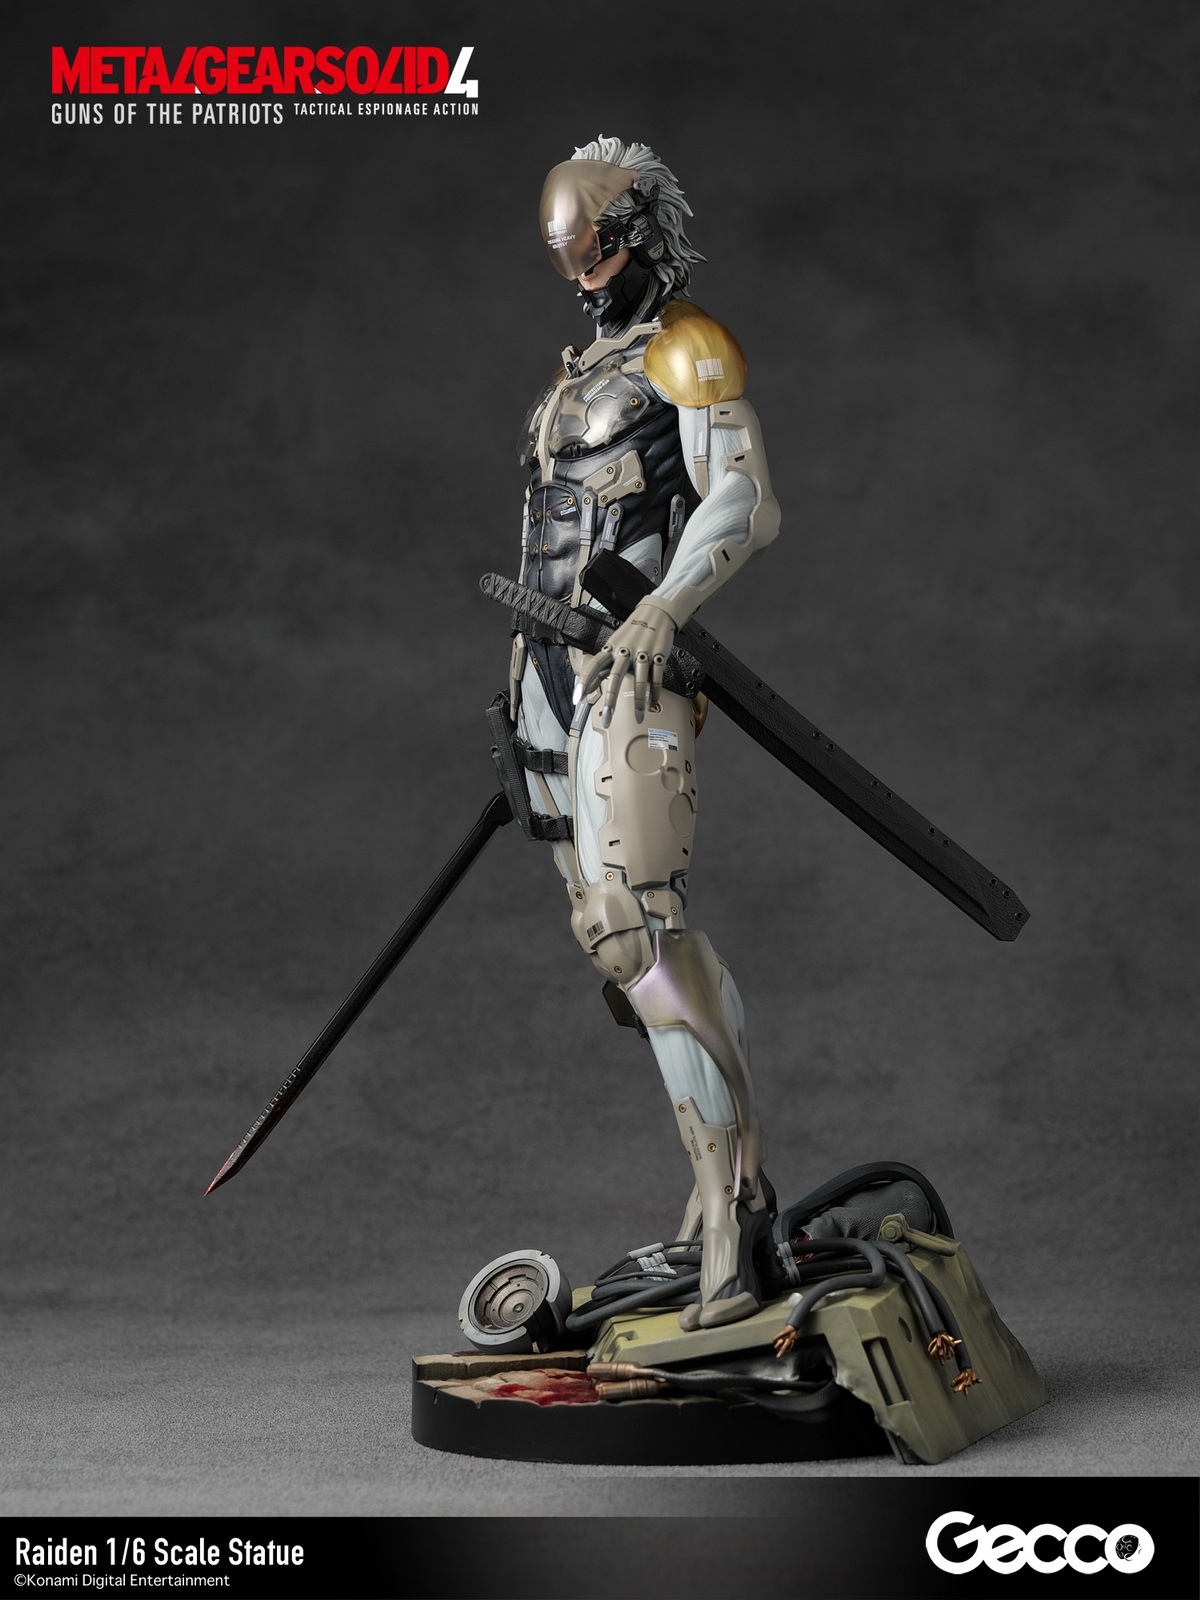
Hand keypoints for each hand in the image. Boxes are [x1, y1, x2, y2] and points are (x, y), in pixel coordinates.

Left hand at [581, 598, 676, 726]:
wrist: (656, 613)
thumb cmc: (632, 632)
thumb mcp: (614, 645)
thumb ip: (603, 666)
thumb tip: (588, 686)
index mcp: (611, 649)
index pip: (594, 666)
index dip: (585, 682)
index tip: (578, 698)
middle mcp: (625, 651)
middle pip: (615, 677)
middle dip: (611, 700)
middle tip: (607, 718)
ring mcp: (643, 653)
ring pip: (640, 680)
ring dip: (639, 701)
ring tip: (639, 717)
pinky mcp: (659, 655)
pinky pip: (657, 678)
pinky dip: (656, 692)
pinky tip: (653, 703)